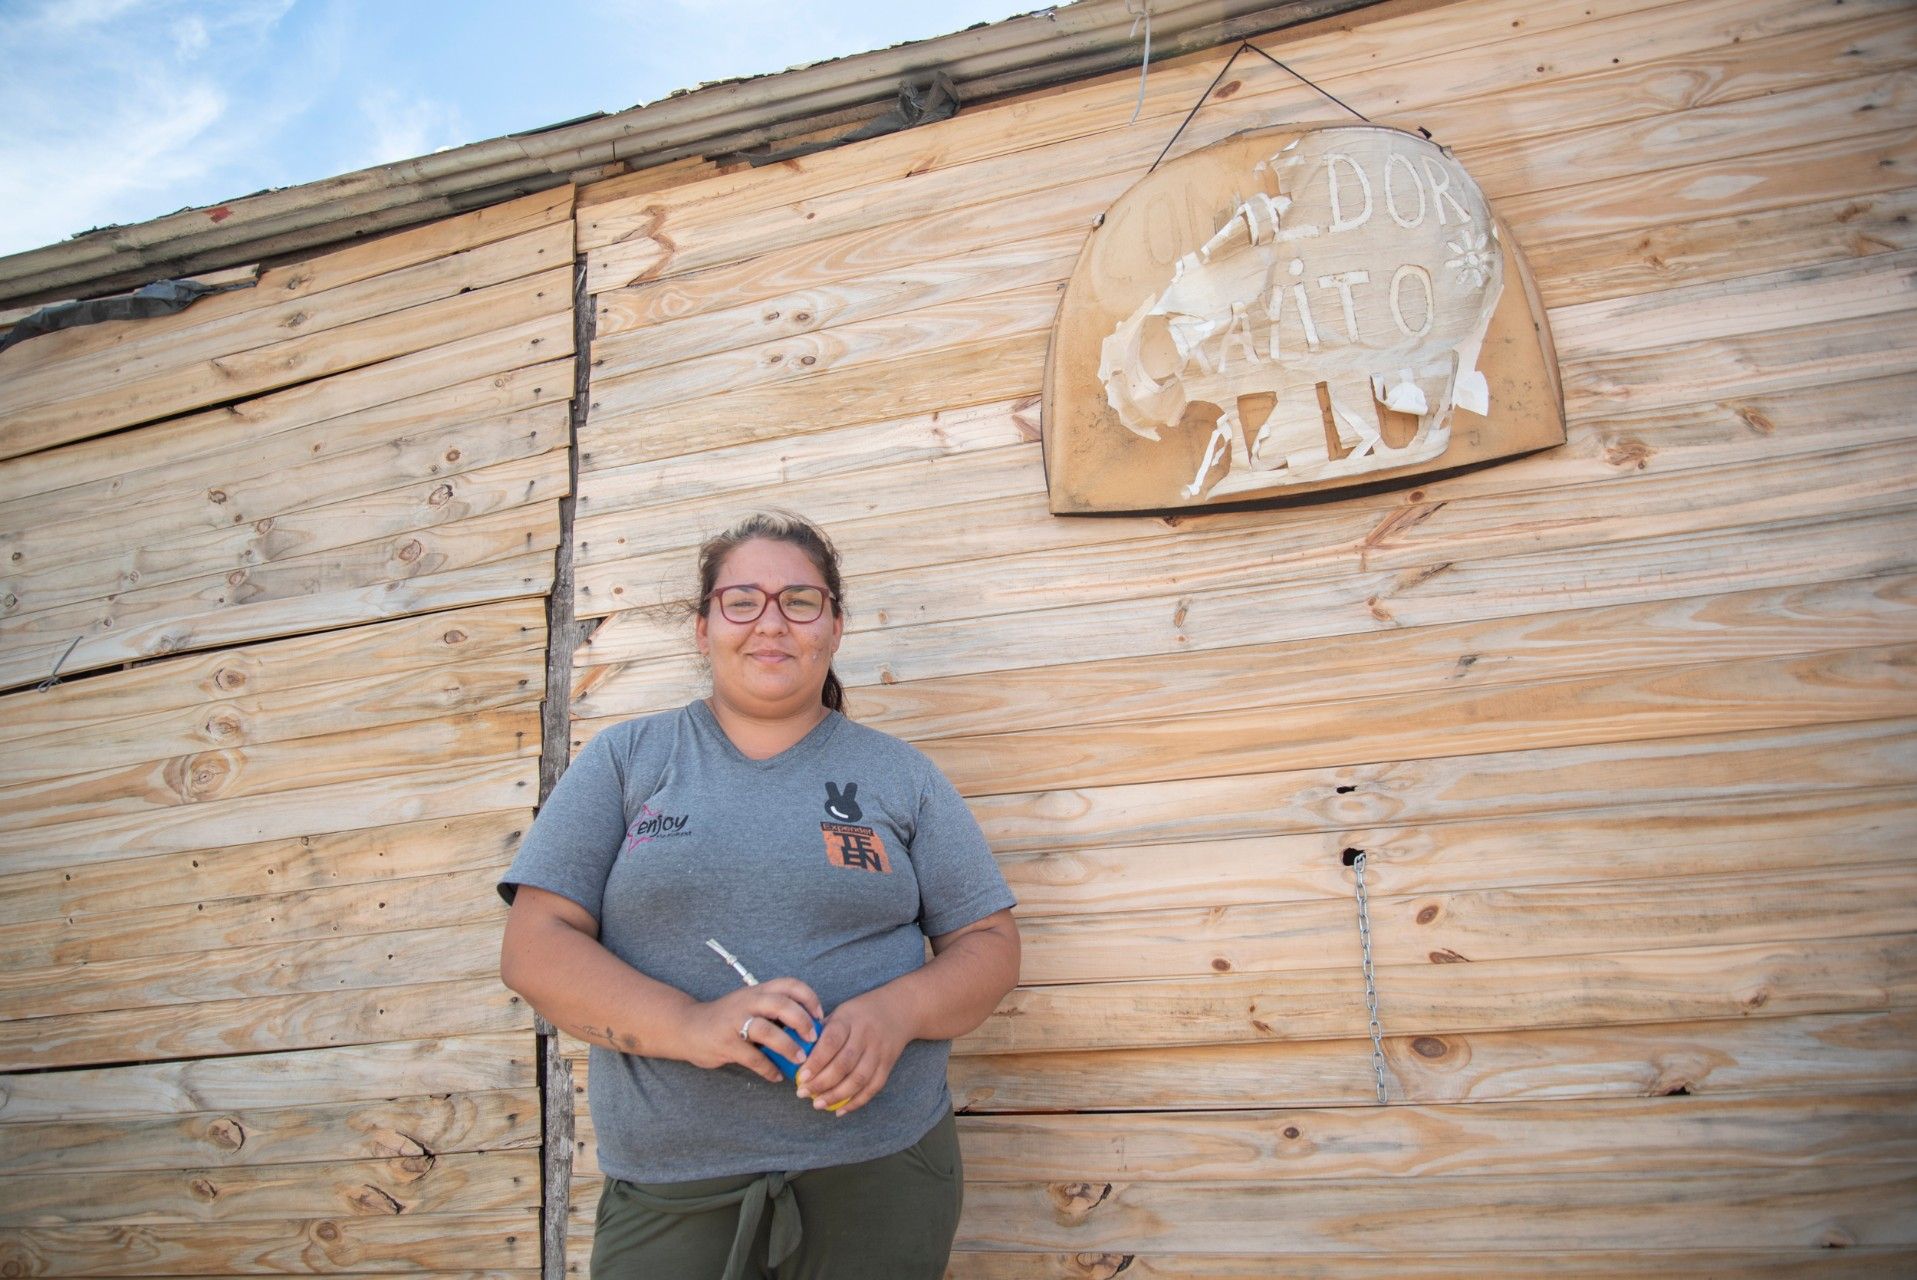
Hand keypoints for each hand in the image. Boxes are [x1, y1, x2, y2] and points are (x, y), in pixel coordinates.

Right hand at [679, 978, 822, 1083]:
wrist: (687, 1027)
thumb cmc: (727, 1018)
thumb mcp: (750, 1005)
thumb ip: (774, 1012)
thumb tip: (809, 1029)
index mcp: (757, 991)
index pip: (789, 984)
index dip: (809, 998)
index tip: (820, 1016)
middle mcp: (747, 1002)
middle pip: (781, 1004)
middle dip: (802, 1021)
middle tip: (814, 1038)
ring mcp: (735, 1022)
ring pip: (767, 1030)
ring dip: (788, 1046)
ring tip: (799, 1060)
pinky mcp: (725, 1043)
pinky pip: (752, 1057)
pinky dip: (768, 1069)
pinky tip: (777, 1076)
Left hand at [795, 989, 911, 1116]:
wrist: (900, 1009)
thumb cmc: (861, 1012)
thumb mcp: (841, 1012)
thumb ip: (822, 1031)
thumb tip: (796, 1052)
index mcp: (849, 1019)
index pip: (831, 1042)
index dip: (816, 1061)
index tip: (801, 1076)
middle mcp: (866, 1035)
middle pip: (844, 1064)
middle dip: (822, 1083)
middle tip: (803, 1093)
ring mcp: (879, 1051)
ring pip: (859, 1079)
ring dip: (837, 1096)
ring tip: (818, 1104)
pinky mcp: (888, 1064)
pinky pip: (873, 1087)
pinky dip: (857, 1101)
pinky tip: (840, 1110)